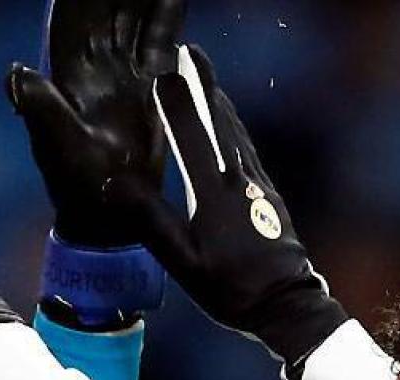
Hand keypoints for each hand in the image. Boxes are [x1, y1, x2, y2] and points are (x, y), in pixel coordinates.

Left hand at [7, 0, 184, 248]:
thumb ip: (42, 109)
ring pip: (132, 18)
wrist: (112, 216)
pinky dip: (167, 16)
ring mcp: (123, 73)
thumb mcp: (59, 148)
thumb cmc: (79, 188)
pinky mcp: (149, 86)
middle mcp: (94, 66)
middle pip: (106, 8)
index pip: (72, 17)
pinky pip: (158, 40)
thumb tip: (15, 72)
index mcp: (68, 73)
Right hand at [121, 44, 347, 376]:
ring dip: (220, 103)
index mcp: (213, 194)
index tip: (160, 74)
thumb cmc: (230, 288)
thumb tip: (113, 185)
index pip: (190, 137)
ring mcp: (258, 187)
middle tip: (190, 55)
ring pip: (237, 134)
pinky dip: (236, 131)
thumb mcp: (181, 262)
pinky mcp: (270, 197)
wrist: (286, 305)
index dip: (175, 103)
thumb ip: (150, 220)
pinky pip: (249, 152)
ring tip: (207, 83)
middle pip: (219, 122)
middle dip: (203, 85)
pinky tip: (233, 133)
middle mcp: (239, 180)